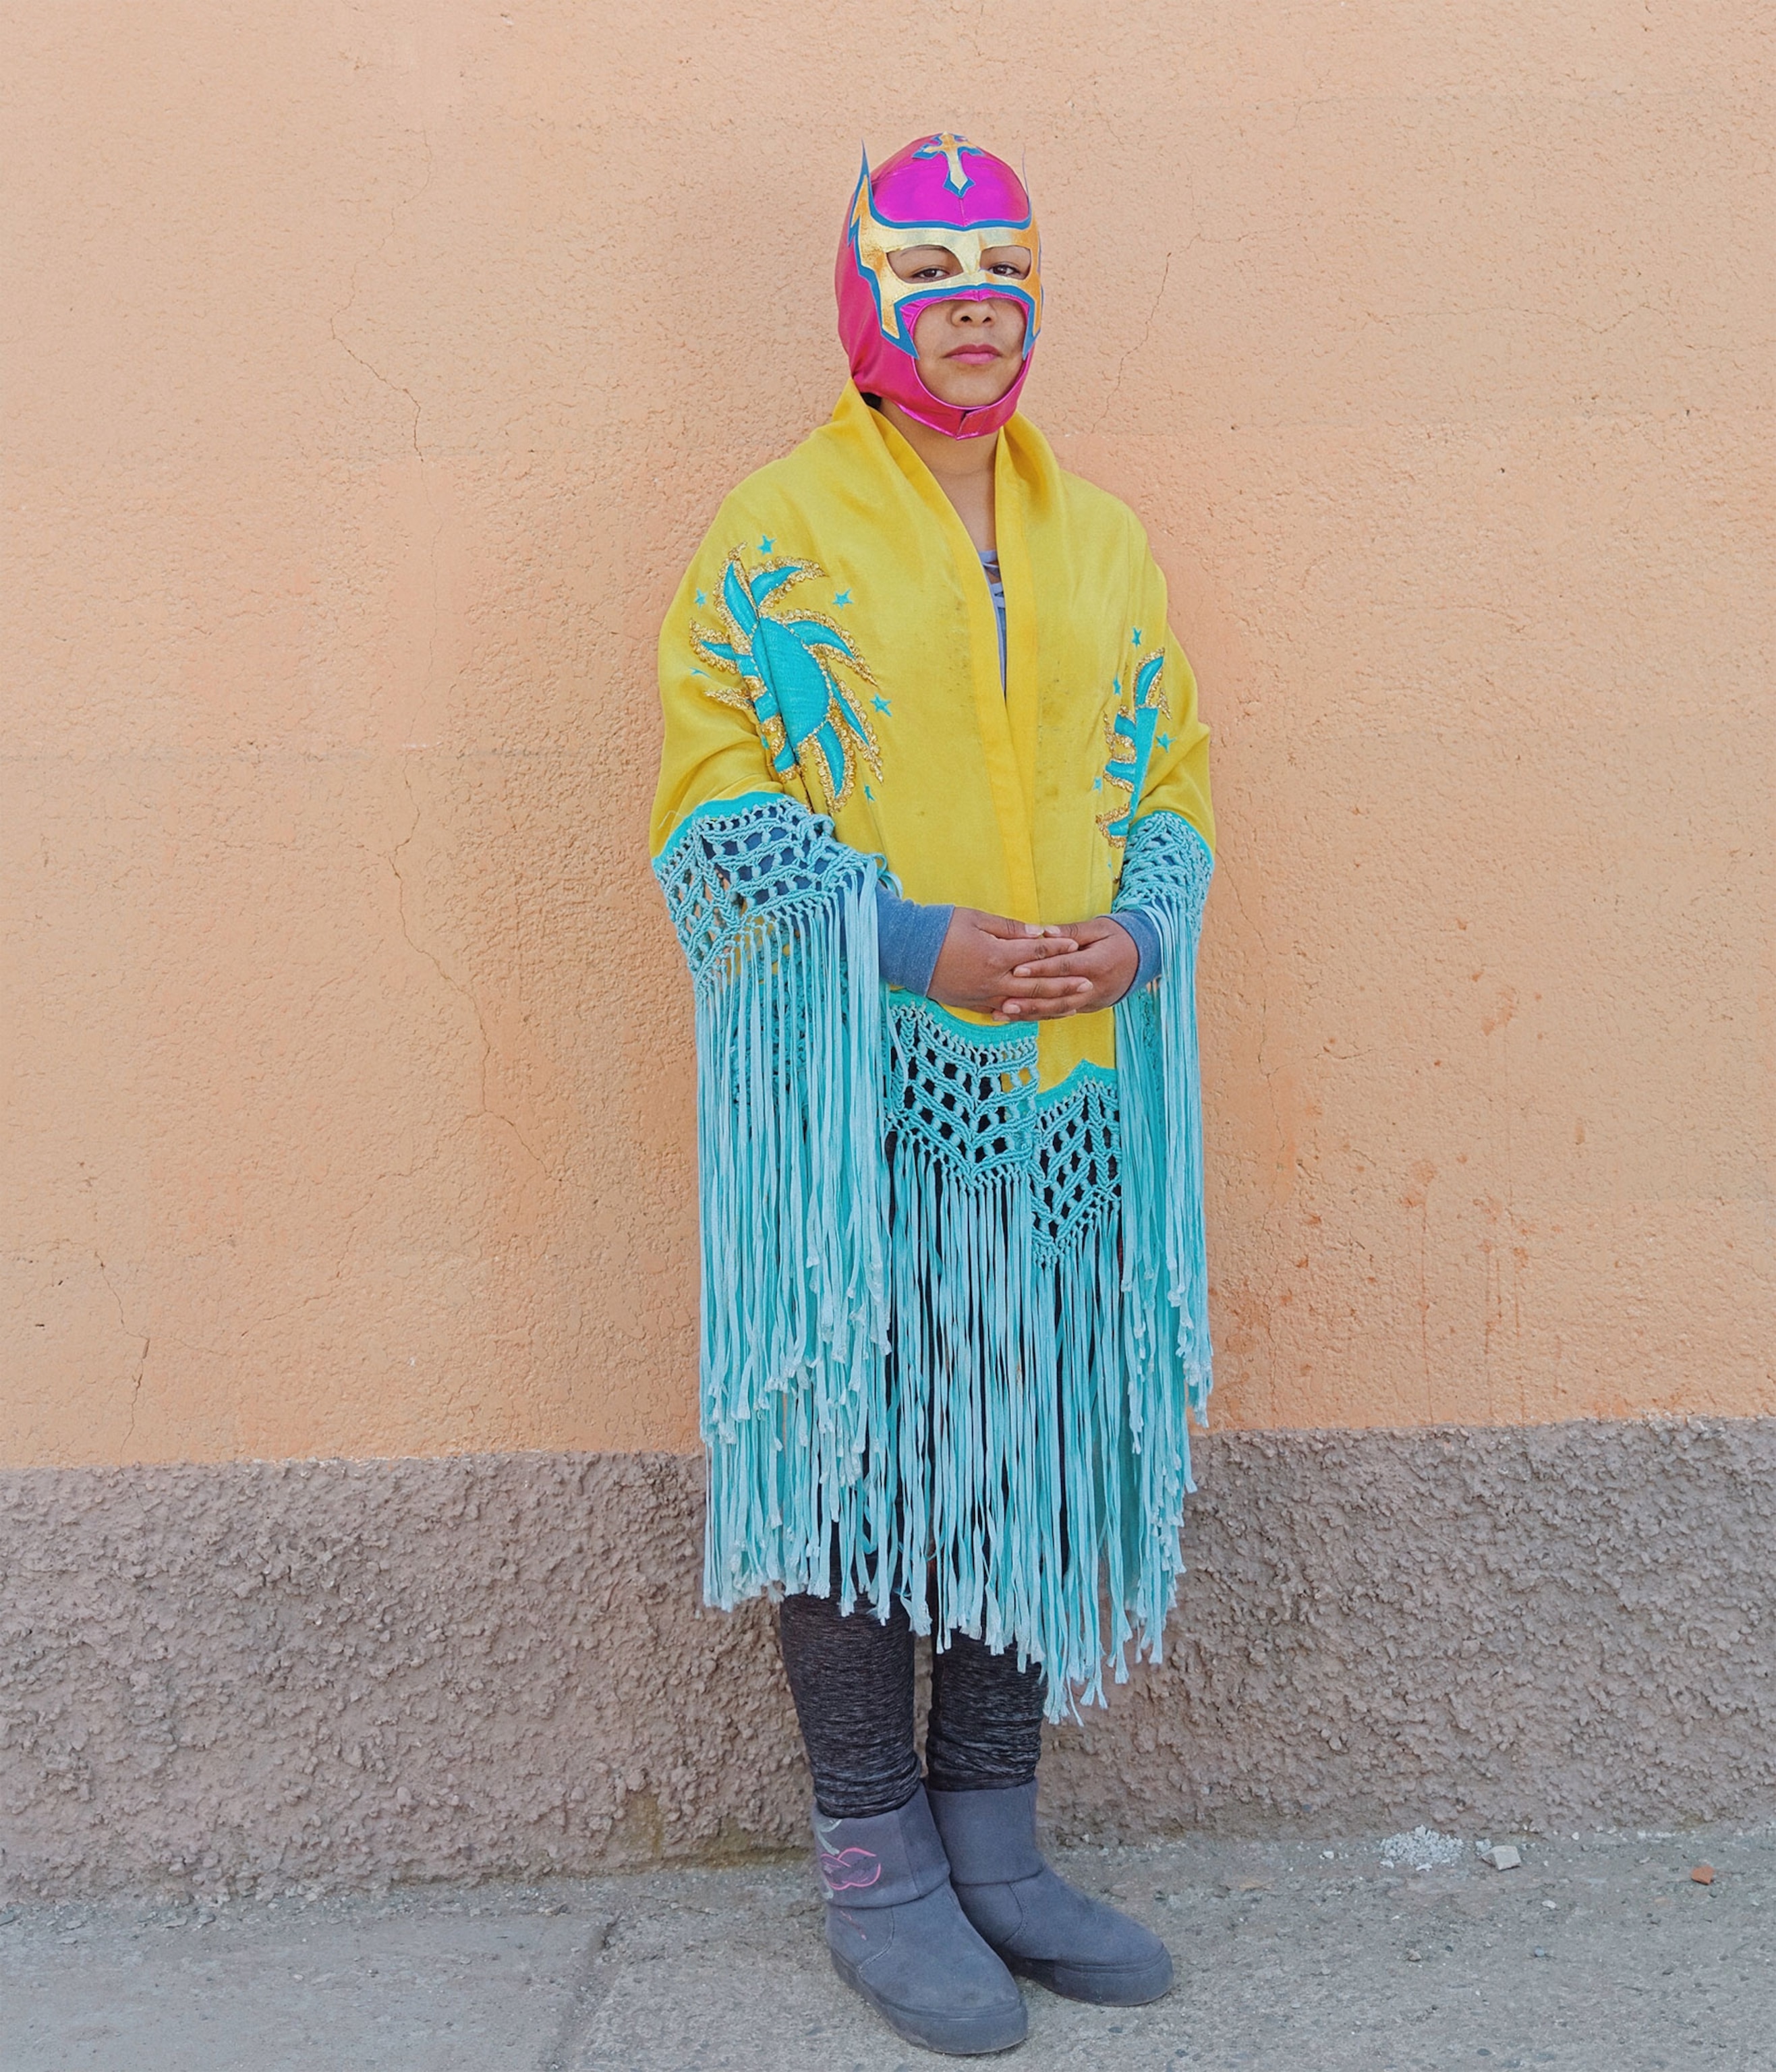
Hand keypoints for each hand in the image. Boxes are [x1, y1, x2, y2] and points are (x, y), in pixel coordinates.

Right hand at [927, 909, 1082, 1017]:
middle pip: (1036, 984)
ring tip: (1072, 1005)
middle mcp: (993, 980)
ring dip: (1050, 1005)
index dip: (1057, 947)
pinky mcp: (972, 1005)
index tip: (1076, 945)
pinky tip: (1038, 1016)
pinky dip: (1023, 1015)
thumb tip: (1036, 933)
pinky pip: (1003, 1013)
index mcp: (996, 955)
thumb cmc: (939, 928)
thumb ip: (1008, 928)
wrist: (906, 951)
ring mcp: (983, 996)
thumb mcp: (975, 918)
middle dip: (1064, 984)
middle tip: (1088, 983)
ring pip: (1024, 1004)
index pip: (1035, 952)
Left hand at [997, 916, 1138, 1018]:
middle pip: (1058, 996)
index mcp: (1097, 963)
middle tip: (1002, 1002)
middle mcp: (1094, 986)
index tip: (1017, 968)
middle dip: (1030, 1001)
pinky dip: (1038, 1016)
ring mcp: (1092, 1000)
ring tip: (1003, 1014)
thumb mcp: (1099, 927)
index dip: (1041, 969)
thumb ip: (1071, 932)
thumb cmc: (1119, 937)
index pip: (1065, 967)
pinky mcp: (1088, 1007)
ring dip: (1029, 1014)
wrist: (1145, 958)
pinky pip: (1061, 1014)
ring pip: (1057, 1011)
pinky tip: (1017, 1018)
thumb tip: (1045, 931)